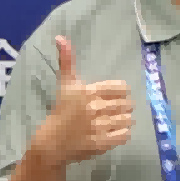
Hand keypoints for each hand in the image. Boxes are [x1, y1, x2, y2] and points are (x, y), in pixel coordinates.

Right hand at [31, 51, 137, 173]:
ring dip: (125, 119)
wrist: (52, 141)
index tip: (118, 95)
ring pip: (127, 119)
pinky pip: (124, 136)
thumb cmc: (61, 110)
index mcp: (89, 92)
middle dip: (125, 106)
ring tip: (119, 119)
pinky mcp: (102, 143)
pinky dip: (124, 133)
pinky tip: (116, 131)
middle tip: (118, 108)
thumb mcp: (65, 84)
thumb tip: (60, 37)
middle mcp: (95, 108)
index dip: (122, 92)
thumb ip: (67, 60)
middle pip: (126, 104)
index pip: (121, 88)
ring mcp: (100, 127)